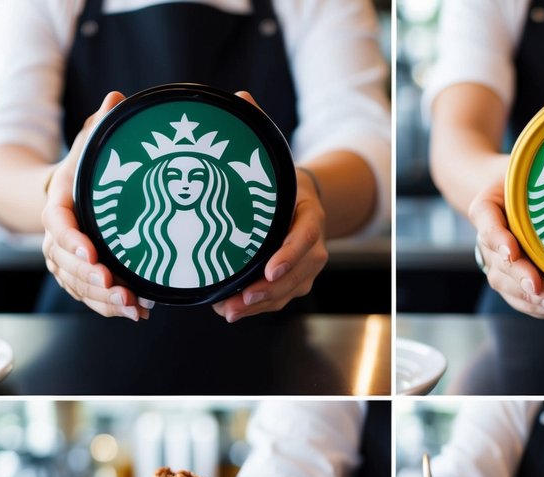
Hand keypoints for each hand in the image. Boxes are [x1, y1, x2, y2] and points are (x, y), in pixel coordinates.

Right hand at [42, 92, 151, 320]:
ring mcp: (66, 262)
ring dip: (105, 300)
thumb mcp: (89, 146)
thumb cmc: (82, 170)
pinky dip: (111, 308)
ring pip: (79, 287)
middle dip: (93, 279)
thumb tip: (118, 100)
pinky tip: (137, 312)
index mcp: (58, 205)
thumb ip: (101, 127)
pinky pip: (90, 299)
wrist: (65, 195)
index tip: (92, 254)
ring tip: (133, 305)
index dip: (73, 242)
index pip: (59, 226)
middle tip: (118, 287)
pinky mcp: (79, 279)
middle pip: (68, 265)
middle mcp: (56, 239)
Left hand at [213, 93, 327, 321]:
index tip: (270, 271)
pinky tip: (230, 311)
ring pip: (288, 292)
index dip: (289, 255)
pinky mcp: (294, 280)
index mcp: (309, 212)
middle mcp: (313, 243)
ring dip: (260, 305)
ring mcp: (305, 265)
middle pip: (298, 273)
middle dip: (270, 291)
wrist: (297, 198)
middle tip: (241, 300)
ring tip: (229, 311)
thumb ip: (259, 129)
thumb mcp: (274, 154)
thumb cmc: (280, 178)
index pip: (306, 237)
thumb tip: (241, 97)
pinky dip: (257, 307)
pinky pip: (279, 298)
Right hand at [469, 174, 543, 321]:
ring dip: (536, 301)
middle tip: (543, 290)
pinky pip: (520, 300)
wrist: (506, 193)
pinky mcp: (509, 281)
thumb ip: (540, 174)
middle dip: (524, 281)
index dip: (500, 241)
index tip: (513, 253)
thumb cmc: (523, 177)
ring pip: (510, 288)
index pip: (489, 226)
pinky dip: (541, 309)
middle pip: (502, 267)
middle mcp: (486, 242)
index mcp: (485, 209)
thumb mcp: (527, 167)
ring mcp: (496, 265)